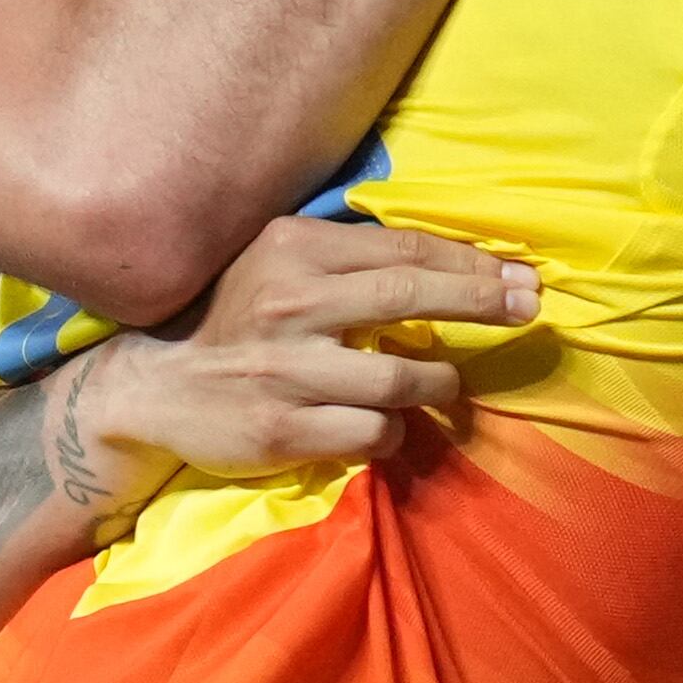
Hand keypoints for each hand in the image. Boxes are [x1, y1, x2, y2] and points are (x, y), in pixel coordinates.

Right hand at [86, 215, 538, 482]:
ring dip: (439, 383)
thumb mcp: (280, 262)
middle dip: (482, 302)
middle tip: (529, 309)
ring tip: (445, 385)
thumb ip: (351, 258)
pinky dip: (393, 430)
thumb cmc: (236, 317)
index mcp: (293, 249)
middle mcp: (289, 303)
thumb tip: (452, 260)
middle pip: (411, 296)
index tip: (521, 275)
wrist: (154, 386)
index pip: (403, 249)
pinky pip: (371, 433)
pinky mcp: (280, 429)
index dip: (471, 263)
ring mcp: (284, 370)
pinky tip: (387, 423)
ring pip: (399, 378)